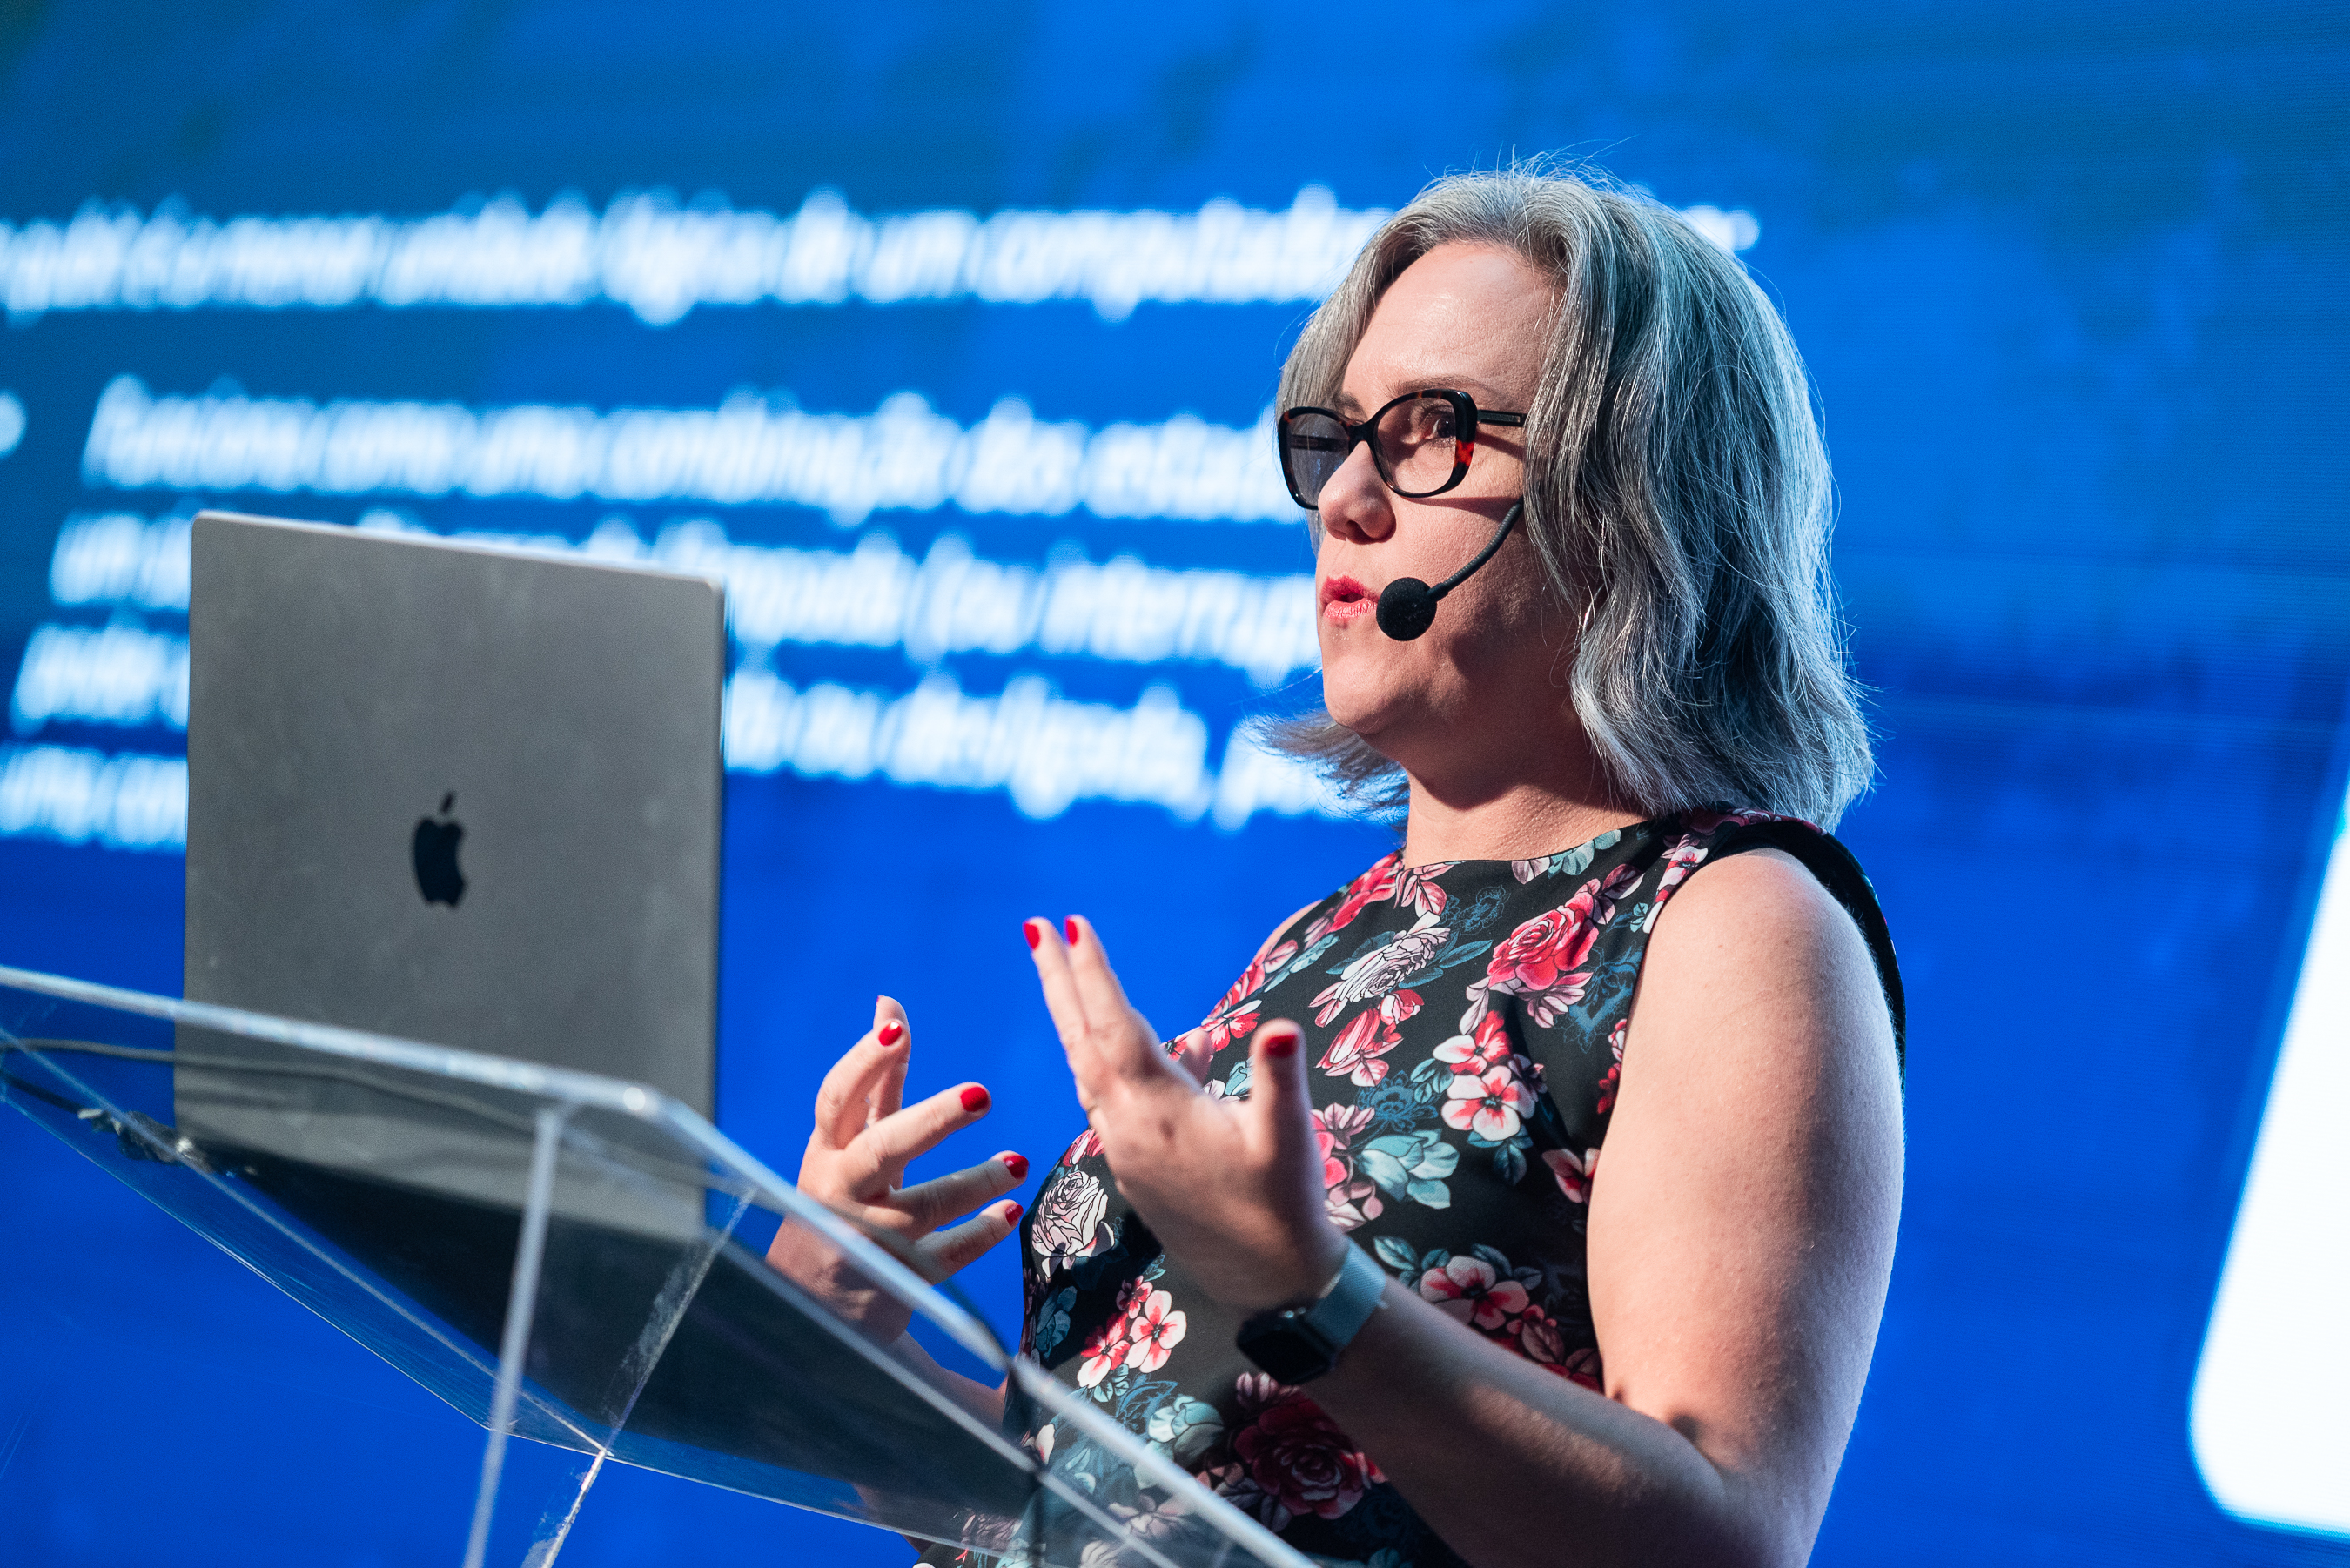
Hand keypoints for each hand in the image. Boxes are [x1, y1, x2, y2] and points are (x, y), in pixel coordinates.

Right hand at [764, 995, 1026, 1340]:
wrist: (813, 1294)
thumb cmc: (843, 1195)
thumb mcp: (853, 1140)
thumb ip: (878, 1079)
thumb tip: (888, 1005)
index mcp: (827, 1150)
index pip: (838, 1099)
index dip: (864, 1063)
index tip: (898, 1028)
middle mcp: (841, 1191)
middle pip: (883, 1149)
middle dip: (931, 1121)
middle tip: (981, 1093)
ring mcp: (869, 1237)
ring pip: (923, 1207)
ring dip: (973, 1183)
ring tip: (1017, 1162)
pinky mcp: (899, 1278)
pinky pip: (945, 1255)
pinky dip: (978, 1234)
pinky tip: (1009, 1213)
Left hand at [1024, 916, 1346, 1311]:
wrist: (1269, 1280)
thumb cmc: (1282, 1205)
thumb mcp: (1286, 1138)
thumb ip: (1280, 1078)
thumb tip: (1279, 1029)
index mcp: (1156, 1110)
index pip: (1115, 1025)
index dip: (1093, 973)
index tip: (1072, 925)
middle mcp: (1127, 1126)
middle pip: (1082, 1039)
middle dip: (1060, 980)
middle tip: (1034, 926)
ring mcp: (1127, 1147)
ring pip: (1090, 1067)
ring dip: (1078, 1015)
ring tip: (1068, 970)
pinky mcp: (1138, 1165)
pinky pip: (1114, 1097)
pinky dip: (1120, 1059)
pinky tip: (1179, 1046)